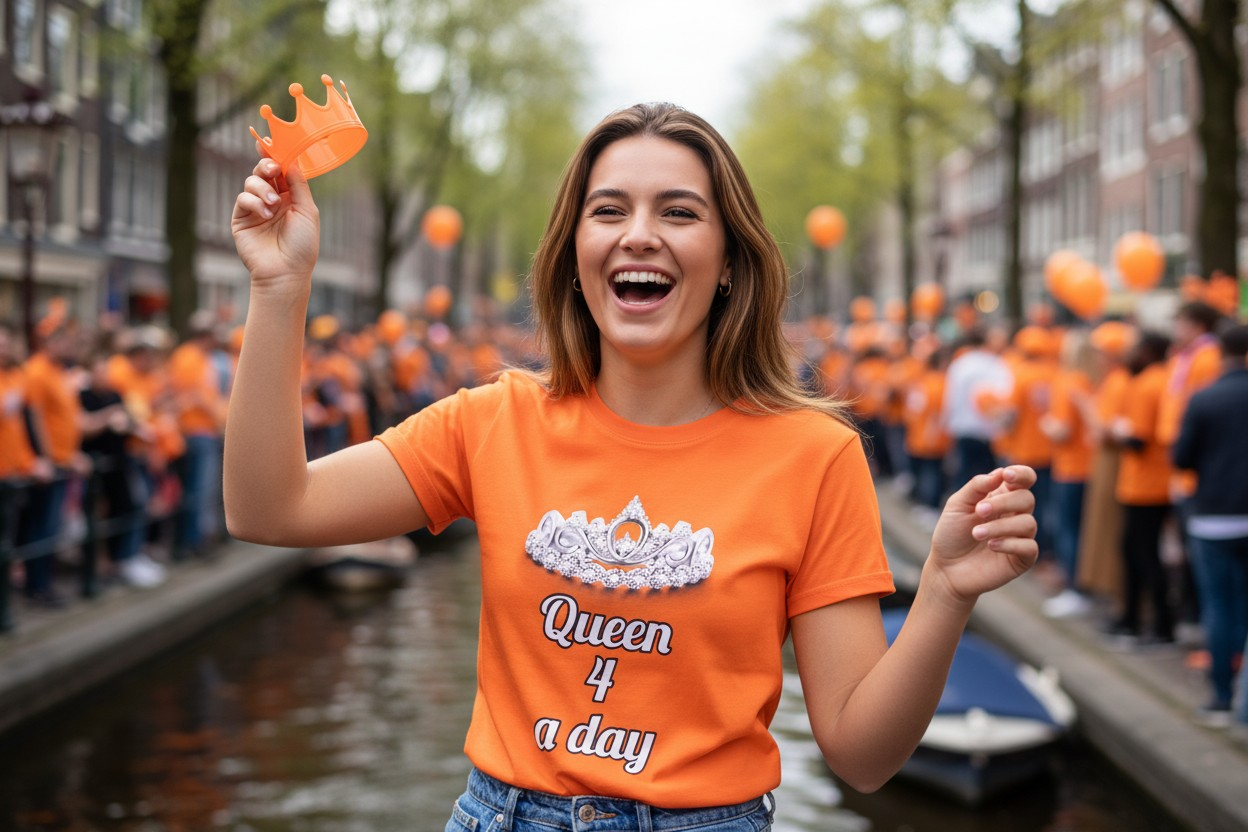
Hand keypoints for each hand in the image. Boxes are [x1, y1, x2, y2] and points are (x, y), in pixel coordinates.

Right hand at [231, 152, 319, 288]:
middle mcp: (272, 200)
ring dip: (262, 188)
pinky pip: (243, 198)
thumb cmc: (302, 245)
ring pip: (251, 181)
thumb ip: (298, 184)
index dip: (276, 156)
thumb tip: (291, 160)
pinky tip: (265, 214)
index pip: (282, 171)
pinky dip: (253, 201)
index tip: (270, 143)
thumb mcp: (307, 211)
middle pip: (264, 171)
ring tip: (273, 204)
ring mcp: (255, 208)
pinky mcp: (241, 218)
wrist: (286, 272)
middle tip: (272, 168)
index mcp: (291, 197)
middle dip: (267, 165)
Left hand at [927, 466, 1037, 605]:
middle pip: (1026, 499)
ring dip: (1000, 526)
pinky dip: (1010, 544)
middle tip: (979, 511)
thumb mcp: (957, 505)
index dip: (1022, 474)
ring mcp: (1020, 537)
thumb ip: (977, 487)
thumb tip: (1000, 473)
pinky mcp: (1022, 559)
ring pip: (1028, 523)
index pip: (1025, 479)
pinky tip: (991, 546)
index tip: (1007, 475)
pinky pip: (1029, 547)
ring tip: (976, 533)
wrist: (946, 568)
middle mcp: (1015, 515)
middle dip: (1003, 503)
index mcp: (1001, 497)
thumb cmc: (952, 534)